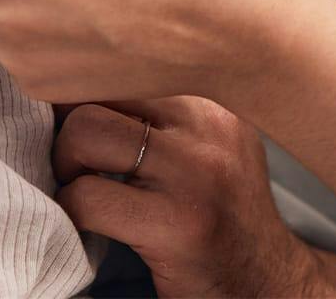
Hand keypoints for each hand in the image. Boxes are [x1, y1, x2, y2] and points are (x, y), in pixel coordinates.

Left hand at [55, 96, 319, 297]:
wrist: (271, 284)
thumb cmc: (221, 212)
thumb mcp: (207, 144)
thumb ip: (161, 110)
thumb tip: (80, 79)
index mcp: (212, 97)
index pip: (126, 59)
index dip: (86, 83)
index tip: (71, 110)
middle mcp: (208, 123)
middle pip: (102, 84)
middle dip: (67, 118)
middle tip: (72, 155)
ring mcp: (195, 171)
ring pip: (88, 131)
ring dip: (65, 160)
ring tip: (78, 183)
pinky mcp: (176, 223)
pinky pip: (88, 197)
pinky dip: (70, 209)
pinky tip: (87, 222)